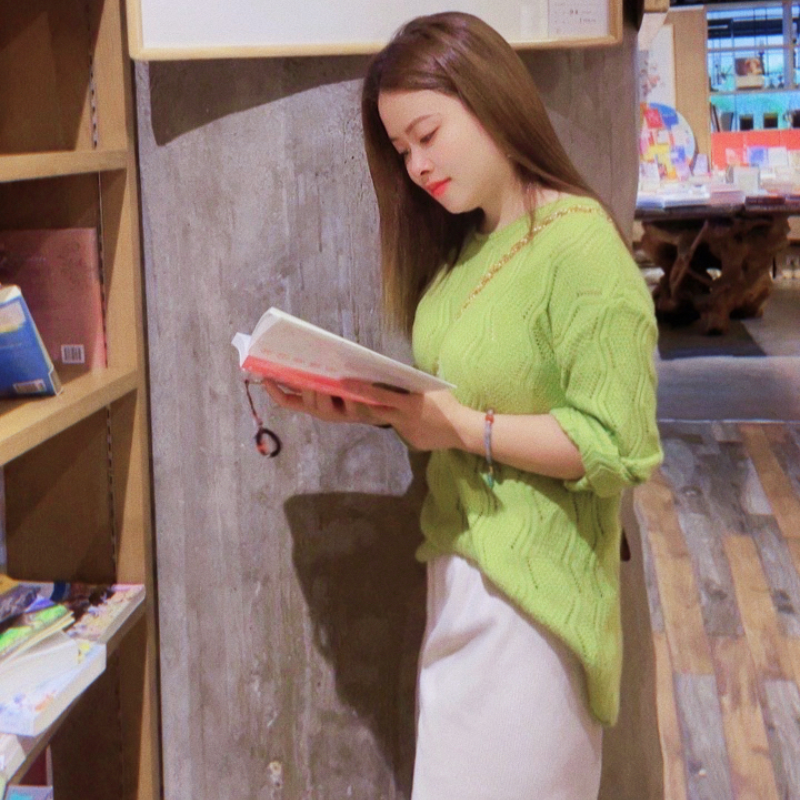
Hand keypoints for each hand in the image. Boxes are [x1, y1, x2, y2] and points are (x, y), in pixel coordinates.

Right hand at [260, 379, 381, 424]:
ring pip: (322, 406)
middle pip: (305, 401)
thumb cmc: (353, 389)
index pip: (288, 401)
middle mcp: (322, 411)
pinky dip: (347, 393)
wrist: (382, 408)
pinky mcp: (356, 413)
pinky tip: (347, 383)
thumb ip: (316, 372)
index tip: (263, 377)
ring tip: (319, 381)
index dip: (274, 391)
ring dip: (319, 392)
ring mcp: (339, 414)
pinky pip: (350, 405)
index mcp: (312, 403)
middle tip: (300, 371)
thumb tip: (300, 349)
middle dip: (302, 387)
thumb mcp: (331, 382)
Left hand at [341, 381, 474, 451]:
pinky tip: (413, 421)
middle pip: (376, 411)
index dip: (361, 390)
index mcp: (407, 404)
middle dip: (365, 403)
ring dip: (386, 413)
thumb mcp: (431, 387)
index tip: (345, 384)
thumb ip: (414, 381)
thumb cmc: (448, 404)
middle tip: (355, 395)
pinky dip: (403, 424)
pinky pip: (402, 430)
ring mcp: (406, 433)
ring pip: (389, 421)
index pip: (379, 396)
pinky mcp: (411, 442)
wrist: (461, 430)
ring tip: (389, 406)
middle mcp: (402, 420)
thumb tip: (400, 371)